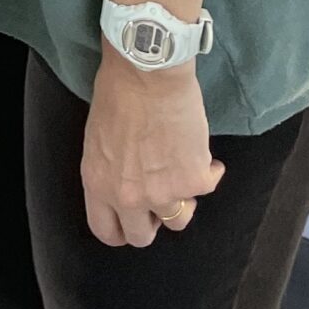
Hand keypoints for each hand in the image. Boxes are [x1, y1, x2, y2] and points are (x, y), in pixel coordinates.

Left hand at [81, 48, 224, 247]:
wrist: (148, 72)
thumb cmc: (118, 92)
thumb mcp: (98, 138)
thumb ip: (110, 169)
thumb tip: (125, 181)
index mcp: (99, 184)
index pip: (106, 231)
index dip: (121, 230)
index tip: (133, 223)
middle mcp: (129, 197)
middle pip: (142, 236)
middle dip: (153, 221)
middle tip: (160, 199)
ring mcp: (163, 193)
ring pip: (179, 219)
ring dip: (183, 199)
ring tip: (183, 173)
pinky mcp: (194, 180)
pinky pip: (209, 186)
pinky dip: (210, 171)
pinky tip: (205, 155)